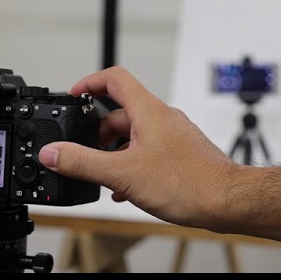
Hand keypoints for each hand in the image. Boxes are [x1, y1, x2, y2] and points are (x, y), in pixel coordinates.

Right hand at [38, 66, 242, 229]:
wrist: (227, 201)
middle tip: (85, 153)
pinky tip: (126, 188)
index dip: (89, 82)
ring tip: (105, 177)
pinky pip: (148, 150)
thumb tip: (53, 153)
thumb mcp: (123, 174)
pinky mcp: (180, 152)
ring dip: (114, 152)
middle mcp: (162, 117)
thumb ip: (83, 163)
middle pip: (120, 111)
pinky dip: (131, 163)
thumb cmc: (189, 183)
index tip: (73, 95)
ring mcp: (173, 134)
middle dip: (98, 133)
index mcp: (149, 111)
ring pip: (134, 134)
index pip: (115, 78)